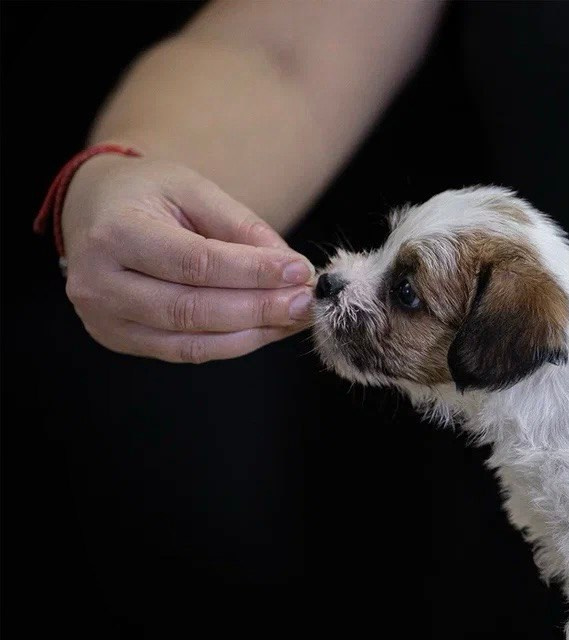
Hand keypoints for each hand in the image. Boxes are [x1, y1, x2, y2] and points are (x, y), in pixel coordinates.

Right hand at [59, 154, 315, 362]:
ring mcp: (105, 318)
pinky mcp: (120, 339)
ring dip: (253, 332)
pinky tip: (268, 328)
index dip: (253, 272)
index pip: (195, 263)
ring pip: (192, 340)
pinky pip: (186, 351)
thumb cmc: (146, 194)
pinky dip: (234, 343)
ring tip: (294, 316)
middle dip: (259, 309)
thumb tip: (290, 266)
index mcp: (114, 234)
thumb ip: (241, 226)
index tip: (300, 271)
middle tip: (305, 301)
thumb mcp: (193, 189)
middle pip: (193, 309)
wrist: (93, 209)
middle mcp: (99, 283)